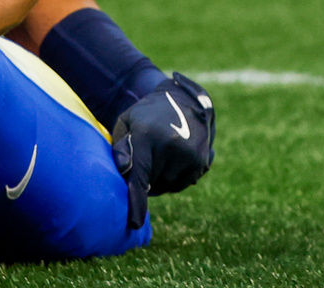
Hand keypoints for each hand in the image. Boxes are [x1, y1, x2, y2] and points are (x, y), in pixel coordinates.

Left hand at [112, 72, 215, 227]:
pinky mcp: (203, 160)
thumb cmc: (145, 115)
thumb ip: (120, 148)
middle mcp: (171, 146)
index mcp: (147, 136)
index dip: (136, 201)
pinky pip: (183, 184)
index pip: (140, 176)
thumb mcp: (126, 123)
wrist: (182, 99)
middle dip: (145, 178)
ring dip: (160, 179)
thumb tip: (124, 172)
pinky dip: (175, 178)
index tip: (134, 223)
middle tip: (144, 158)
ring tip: (158, 155)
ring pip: (168, 186)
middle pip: (152, 183)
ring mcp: (190, 154)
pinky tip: (172, 159)